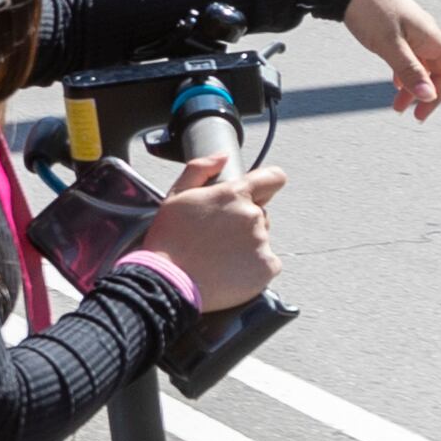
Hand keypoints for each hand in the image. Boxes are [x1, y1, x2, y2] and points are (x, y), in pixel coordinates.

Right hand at [141, 154, 284, 308]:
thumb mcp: (175, 196)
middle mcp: (253, 216)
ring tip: (218, 258)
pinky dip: (253, 268)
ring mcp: (262, 243)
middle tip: (216, 239)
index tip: (262, 193)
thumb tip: (222, 158)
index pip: (272, 178)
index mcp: (233, 194)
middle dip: (243, 223)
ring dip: (245, 246)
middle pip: (260, 215)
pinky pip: (267, 263)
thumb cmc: (168, 240)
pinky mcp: (267, 268)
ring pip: (261, 240)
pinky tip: (229, 272)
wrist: (167, 283)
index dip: (268, 183)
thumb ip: (199, 169)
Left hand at [338, 0, 440, 117]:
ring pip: (423, 67)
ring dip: (415, 88)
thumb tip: (428, 96)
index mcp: (432, 38)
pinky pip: (410, 58)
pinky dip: (405, 75)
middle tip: (416, 116)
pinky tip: (395, 85)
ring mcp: (413, 34)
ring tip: (399, 108)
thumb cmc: (369, 8)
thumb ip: (409, 70)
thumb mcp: (388, 44)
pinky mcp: (399, 33)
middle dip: (431, 96)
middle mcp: (427, 36)